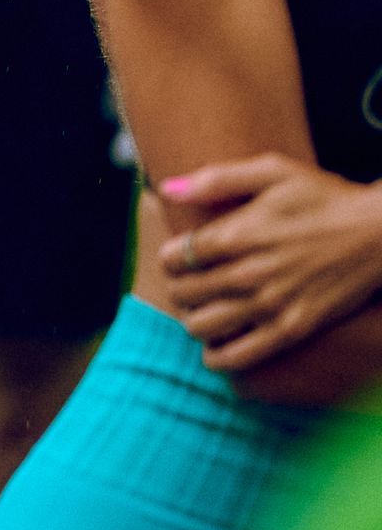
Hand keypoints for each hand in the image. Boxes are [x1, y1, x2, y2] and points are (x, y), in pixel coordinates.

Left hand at [159, 157, 381, 367]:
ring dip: (193, 320)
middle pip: (184, 293)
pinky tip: (216, 349)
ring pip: (201, 327)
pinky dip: (218, 357)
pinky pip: (239, 357)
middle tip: (191, 285)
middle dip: (179, 289)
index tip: (178, 258)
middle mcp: (249, 273)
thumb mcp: (273, 171)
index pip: (176, 257)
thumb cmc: (324, 197)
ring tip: (203, 312)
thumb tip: (168, 188)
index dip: (170, 259)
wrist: (379, 233)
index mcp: (239, 233)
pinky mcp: (292, 330)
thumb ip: (217, 179)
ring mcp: (270, 305)